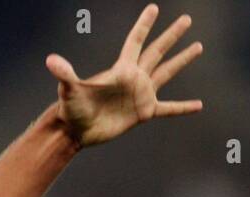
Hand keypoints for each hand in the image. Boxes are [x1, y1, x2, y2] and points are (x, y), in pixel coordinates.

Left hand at [46, 4, 202, 147]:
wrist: (76, 131)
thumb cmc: (71, 109)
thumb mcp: (69, 90)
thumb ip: (64, 74)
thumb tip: (50, 60)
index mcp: (121, 70)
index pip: (135, 41)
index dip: (144, 25)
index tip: (153, 8)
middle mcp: (134, 78)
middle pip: (157, 51)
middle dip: (172, 35)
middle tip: (186, 19)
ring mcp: (140, 95)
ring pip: (166, 73)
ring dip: (182, 60)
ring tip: (198, 47)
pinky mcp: (143, 113)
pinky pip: (168, 109)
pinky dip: (183, 107)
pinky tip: (198, 106)